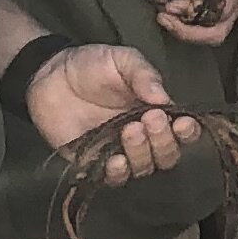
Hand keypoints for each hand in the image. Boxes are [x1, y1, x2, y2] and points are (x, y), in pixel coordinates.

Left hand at [28, 43, 198, 179]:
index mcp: (155, 113)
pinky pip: (112, 178)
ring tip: (130, 130)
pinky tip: (117, 160)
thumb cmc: (91, 65)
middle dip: (163, 141)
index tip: (182, 123)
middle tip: (150, 120)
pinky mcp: (93, 164)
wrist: (49, 75)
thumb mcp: (121, 60)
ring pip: (143, 168)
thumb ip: (143, 75)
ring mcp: (119, 152)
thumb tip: (164, 99)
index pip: (181, 133)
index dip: (187, 133)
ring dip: (142, 153)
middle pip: (166, 155)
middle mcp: (142, 138)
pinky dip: (118, 172)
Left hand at [153, 0, 237, 45]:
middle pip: (214, 34)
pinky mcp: (206, 12)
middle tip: (162, 17)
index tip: (171, 6)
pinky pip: (191, 23)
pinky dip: (172, 14)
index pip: (220, 13)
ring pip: (201, 32)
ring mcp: (220, 11)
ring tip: (159, 0)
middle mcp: (233, 5)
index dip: (193, 15)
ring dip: (175, 23)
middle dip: (184, 31)